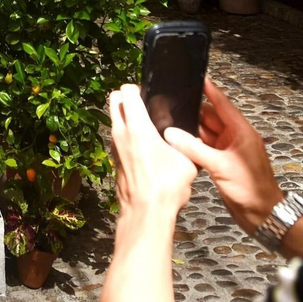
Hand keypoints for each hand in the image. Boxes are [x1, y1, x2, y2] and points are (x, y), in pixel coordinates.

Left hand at [108, 85, 195, 218]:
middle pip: (114, 100)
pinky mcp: (114, 160)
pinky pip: (117, 138)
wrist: (146, 214)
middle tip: (144, 105)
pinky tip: (144, 147)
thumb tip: (188, 139)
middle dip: (126, 98)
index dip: (137, 88)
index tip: (148, 92)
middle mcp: (121, 133)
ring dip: (125, 117)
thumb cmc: (165, 187)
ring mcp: (114, 147)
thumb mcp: (186, 162)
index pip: (127, 92)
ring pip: (114, 120)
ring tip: (146, 127)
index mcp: (137, 127)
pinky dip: (126, 135)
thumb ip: (186, 144)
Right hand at [163, 77, 282, 234]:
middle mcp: (236, 138)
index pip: (222, 104)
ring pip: (207, 133)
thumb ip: (194, 148)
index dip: (210, 90)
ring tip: (171, 122)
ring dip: (192, 130)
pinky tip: (180, 143)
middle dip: (194, 111)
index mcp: (241, 132)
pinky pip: (206, 148)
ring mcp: (229, 151)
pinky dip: (194, 145)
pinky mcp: (224, 163)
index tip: (197, 76)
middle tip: (172, 104)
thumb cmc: (250, 189)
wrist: (262, 215)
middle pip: (212, 118)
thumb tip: (171, 133)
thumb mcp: (220, 166)